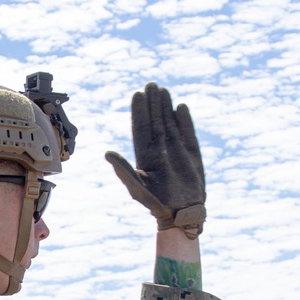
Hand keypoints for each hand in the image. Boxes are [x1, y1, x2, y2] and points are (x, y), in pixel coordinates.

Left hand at [105, 84, 205, 236]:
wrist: (181, 215)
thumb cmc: (157, 204)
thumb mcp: (137, 187)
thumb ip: (123, 170)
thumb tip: (107, 153)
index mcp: (146, 156)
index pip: (141, 128)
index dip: (139, 111)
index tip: (138, 94)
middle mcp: (161, 150)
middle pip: (155, 121)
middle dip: (152, 103)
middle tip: (150, 85)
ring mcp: (177, 151)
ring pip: (170, 123)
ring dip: (166, 107)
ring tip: (163, 91)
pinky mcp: (192, 154)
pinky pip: (188, 133)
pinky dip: (184, 120)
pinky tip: (180, 107)